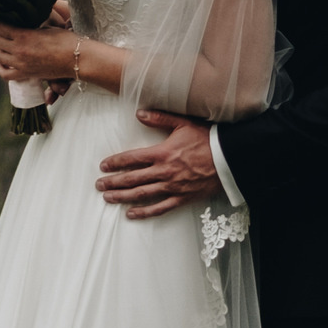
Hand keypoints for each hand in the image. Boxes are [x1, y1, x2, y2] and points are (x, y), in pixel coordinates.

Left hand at [0, 19, 76, 83]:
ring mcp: (21, 64)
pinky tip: (3, 62)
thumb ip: (32, 24)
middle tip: (4, 31)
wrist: (76, 58)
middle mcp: (19, 50)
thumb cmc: (66, 40)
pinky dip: (1, 67)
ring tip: (6, 45)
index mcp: (24, 35)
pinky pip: (5, 74)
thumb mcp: (47, 26)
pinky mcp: (26, 74)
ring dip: (0, 49)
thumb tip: (22, 19)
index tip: (3, 21)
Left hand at [96, 110, 223, 219]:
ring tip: (108, 198)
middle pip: (132, 178)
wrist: (229, 159)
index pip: (132, 158)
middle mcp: (164, 171)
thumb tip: (139, 114)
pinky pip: (160, 208)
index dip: (116, 162)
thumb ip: (160, 118)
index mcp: (162, 152)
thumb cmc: (207, 140)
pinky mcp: (182, 198)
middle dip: (114, 182)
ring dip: (123, 196)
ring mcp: (172, 186)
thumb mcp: (183, 124)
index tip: (103, 166)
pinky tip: (131, 214)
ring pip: (142, 194)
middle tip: (99, 184)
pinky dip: (144, 212)